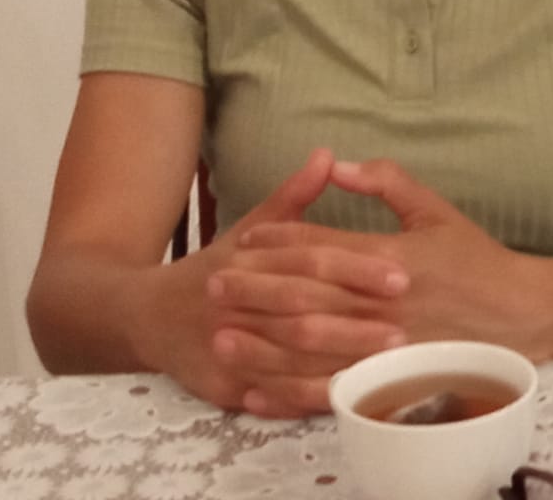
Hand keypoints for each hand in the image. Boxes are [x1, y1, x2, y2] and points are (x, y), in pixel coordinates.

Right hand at [162, 149, 409, 416]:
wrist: (145, 317)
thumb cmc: (214, 269)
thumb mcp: (249, 229)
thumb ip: (292, 197)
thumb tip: (326, 155)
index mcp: (247, 260)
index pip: (310, 262)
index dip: (357, 268)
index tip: (401, 275)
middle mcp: (234, 303)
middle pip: (302, 311)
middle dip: (356, 321)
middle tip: (406, 326)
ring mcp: (224, 347)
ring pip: (290, 359)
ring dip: (339, 363)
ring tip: (387, 364)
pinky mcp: (220, 386)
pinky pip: (271, 396)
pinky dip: (307, 398)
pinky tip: (346, 396)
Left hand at [238, 158, 552, 361]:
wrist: (521, 315)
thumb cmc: (478, 261)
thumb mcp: (437, 211)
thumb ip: (388, 183)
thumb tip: (340, 163)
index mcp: (391, 258)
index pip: (321, 247)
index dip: (278, 242)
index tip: (246, 238)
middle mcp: (382, 303)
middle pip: (303, 296)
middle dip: (253, 289)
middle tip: (213, 284)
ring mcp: (383, 347)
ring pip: (308, 347)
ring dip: (259, 342)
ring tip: (221, 335)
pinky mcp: (389, 381)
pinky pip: (330, 391)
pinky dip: (290, 393)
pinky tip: (259, 391)